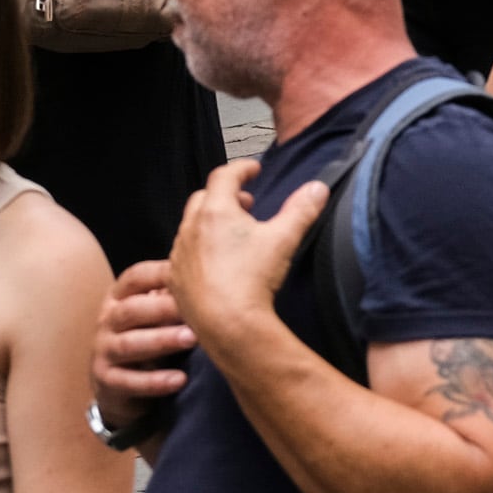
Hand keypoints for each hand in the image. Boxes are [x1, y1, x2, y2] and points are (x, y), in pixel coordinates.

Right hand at [91, 257, 194, 429]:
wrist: (120, 386)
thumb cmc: (149, 337)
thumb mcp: (157, 314)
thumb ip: (174, 295)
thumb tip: (216, 273)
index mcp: (120, 297)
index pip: (135, 277)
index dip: (160, 273)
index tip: (193, 270)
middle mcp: (108, 321)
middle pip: (132, 309)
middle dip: (164, 308)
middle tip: (197, 308)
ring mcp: (104, 352)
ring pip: (130, 344)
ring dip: (162, 341)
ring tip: (192, 339)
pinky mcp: (106, 382)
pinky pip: (128, 382)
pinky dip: (155, 382)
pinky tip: (179, 380)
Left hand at [171, 157, 324, 357]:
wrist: (228, 324)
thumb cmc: (252, 279)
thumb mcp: (284, 238)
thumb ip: (301, 209)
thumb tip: (317, 188)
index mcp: (216, 212)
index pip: (224, 176)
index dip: (241, 169)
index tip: (253, 169)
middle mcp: (191, 229)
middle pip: (203, 199)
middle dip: (225, 196)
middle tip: (246, 203)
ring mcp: (179, 256)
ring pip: (191, 227)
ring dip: (210, 223)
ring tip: (233, 235)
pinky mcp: (175, 281)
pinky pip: (184, 256)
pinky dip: (199, 250)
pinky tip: (216, 264)